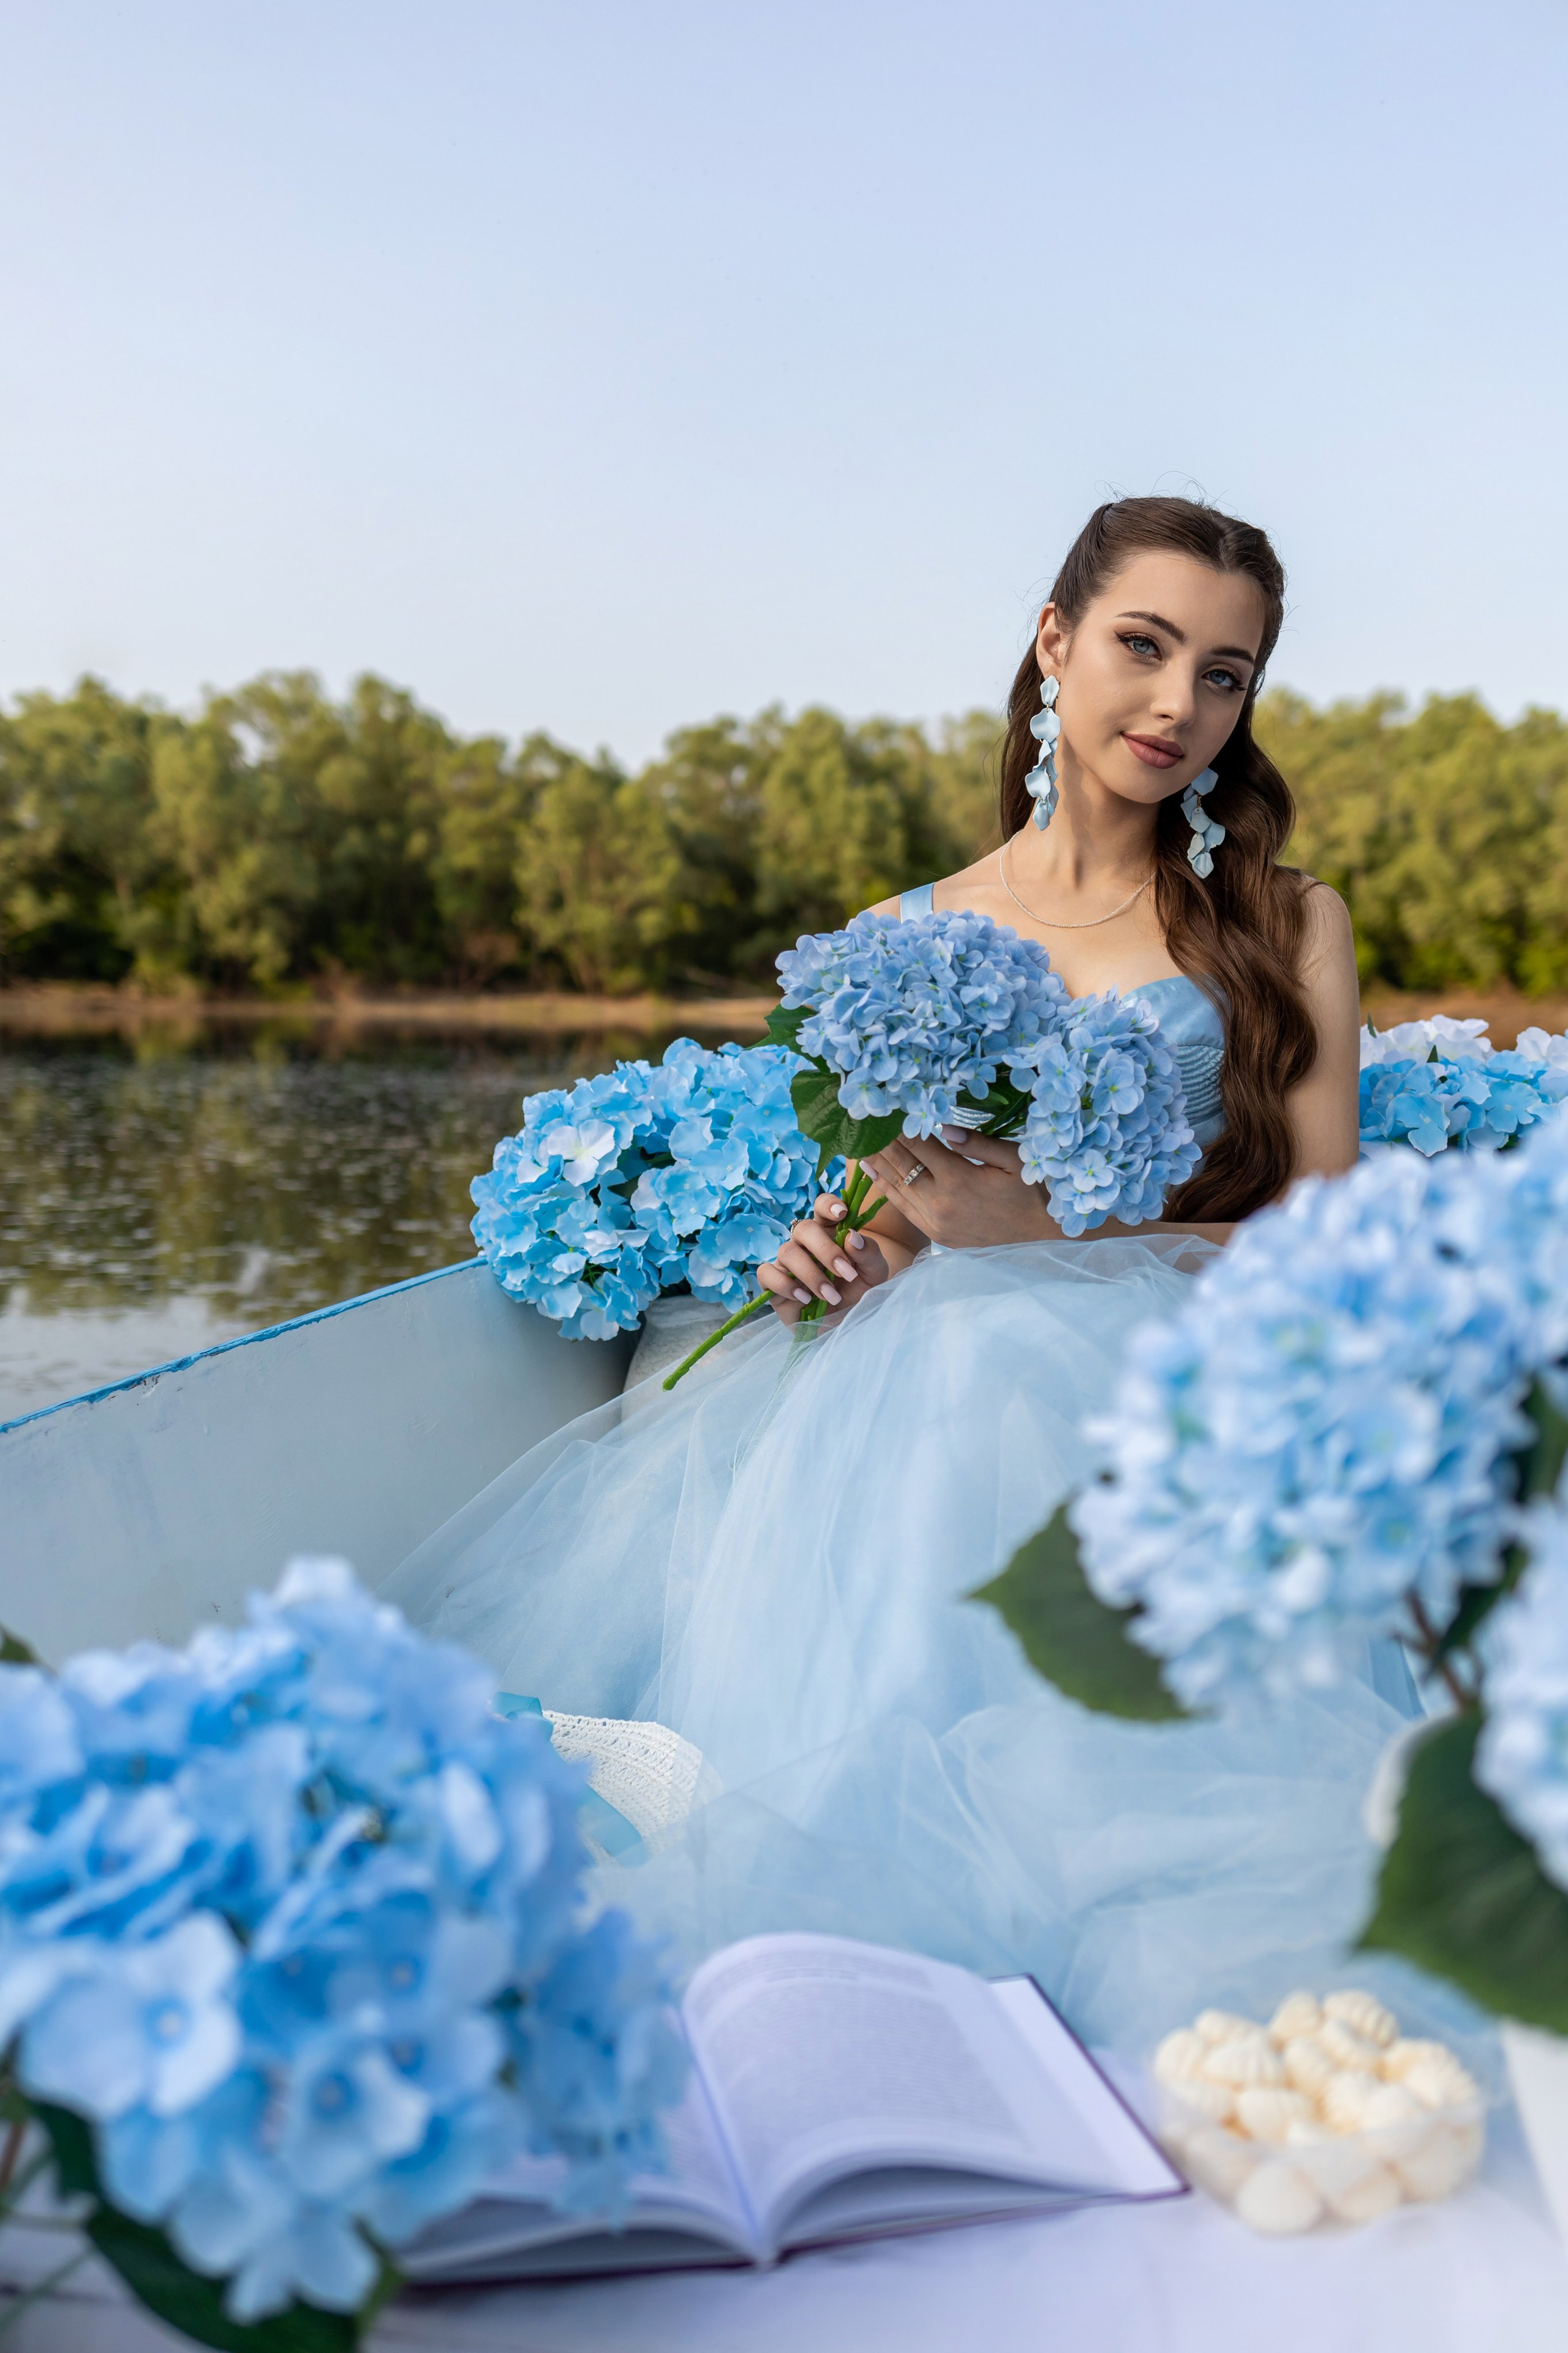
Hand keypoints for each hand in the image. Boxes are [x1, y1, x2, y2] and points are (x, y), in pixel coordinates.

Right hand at [758, 1193, 891, 1324]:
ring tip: (831, 1296)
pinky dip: (784, 1285)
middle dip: (825, 1250)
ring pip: (786, 1252)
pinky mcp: (773, 1284)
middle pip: (804, 1228)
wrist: (846, 1325)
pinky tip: (805, 1298)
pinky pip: (766, 1274)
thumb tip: (851, 1237)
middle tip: (846, 1273)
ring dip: (811, 1274)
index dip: (828, 1204)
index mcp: (830, 1233)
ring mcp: (787, 1263)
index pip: (821, 1207)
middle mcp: (805, 1244)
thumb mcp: (874, 1274)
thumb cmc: (858, 1294)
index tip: (842, 1213)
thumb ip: (869, 1254)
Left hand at [862, 1130, 1059, 1248]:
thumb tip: (943, 1126)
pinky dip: (885, 1188)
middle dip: (880, 1140)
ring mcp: (934, 1221)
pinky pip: (903, 1208)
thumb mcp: (1013, 1160)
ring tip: (857, 1141)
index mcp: (958, 1178)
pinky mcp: (935, 1235)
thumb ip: (977, 1142)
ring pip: (896, 1187)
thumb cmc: (1030, 1193)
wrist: (1038, 1239)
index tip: (881, 1108)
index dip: (897, 1125)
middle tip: (860, 1119)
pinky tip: (872, 1172)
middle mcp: (940, 1201)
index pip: (917, 1145)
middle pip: (900, 1164)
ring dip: (876, 1162)